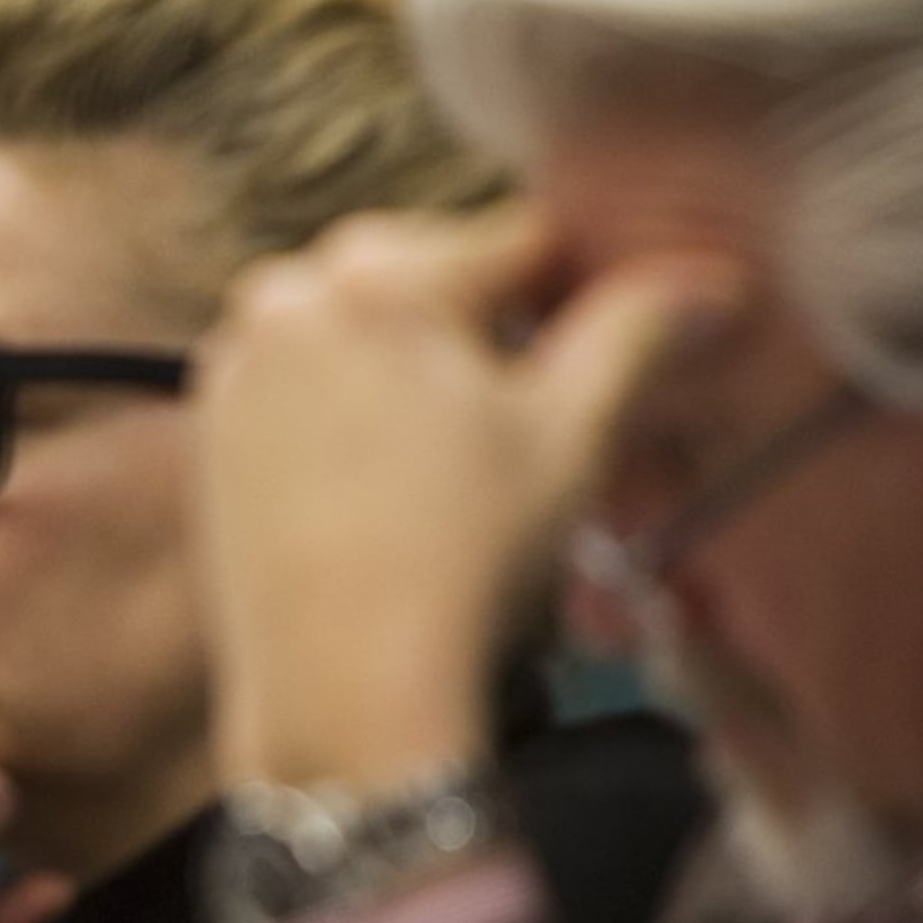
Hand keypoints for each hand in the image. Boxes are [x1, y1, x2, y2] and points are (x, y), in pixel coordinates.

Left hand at [195, 205, 742, 795]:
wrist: (341, 681)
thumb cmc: (466, 555)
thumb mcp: (572, 432)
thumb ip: (635, 332)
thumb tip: (712, 280)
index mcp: (378, 274)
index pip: (517, 240)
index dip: (578, 291)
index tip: (603, 348)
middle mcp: (286, 293)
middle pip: (427, 272)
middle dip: (485, 323)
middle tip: (523, 414)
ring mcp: (236, 357)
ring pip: (360, 324)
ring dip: (414, 359)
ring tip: (458, 452)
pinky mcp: (209, 419)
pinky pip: (302, 376)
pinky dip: (349, 400)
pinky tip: (389, 474)